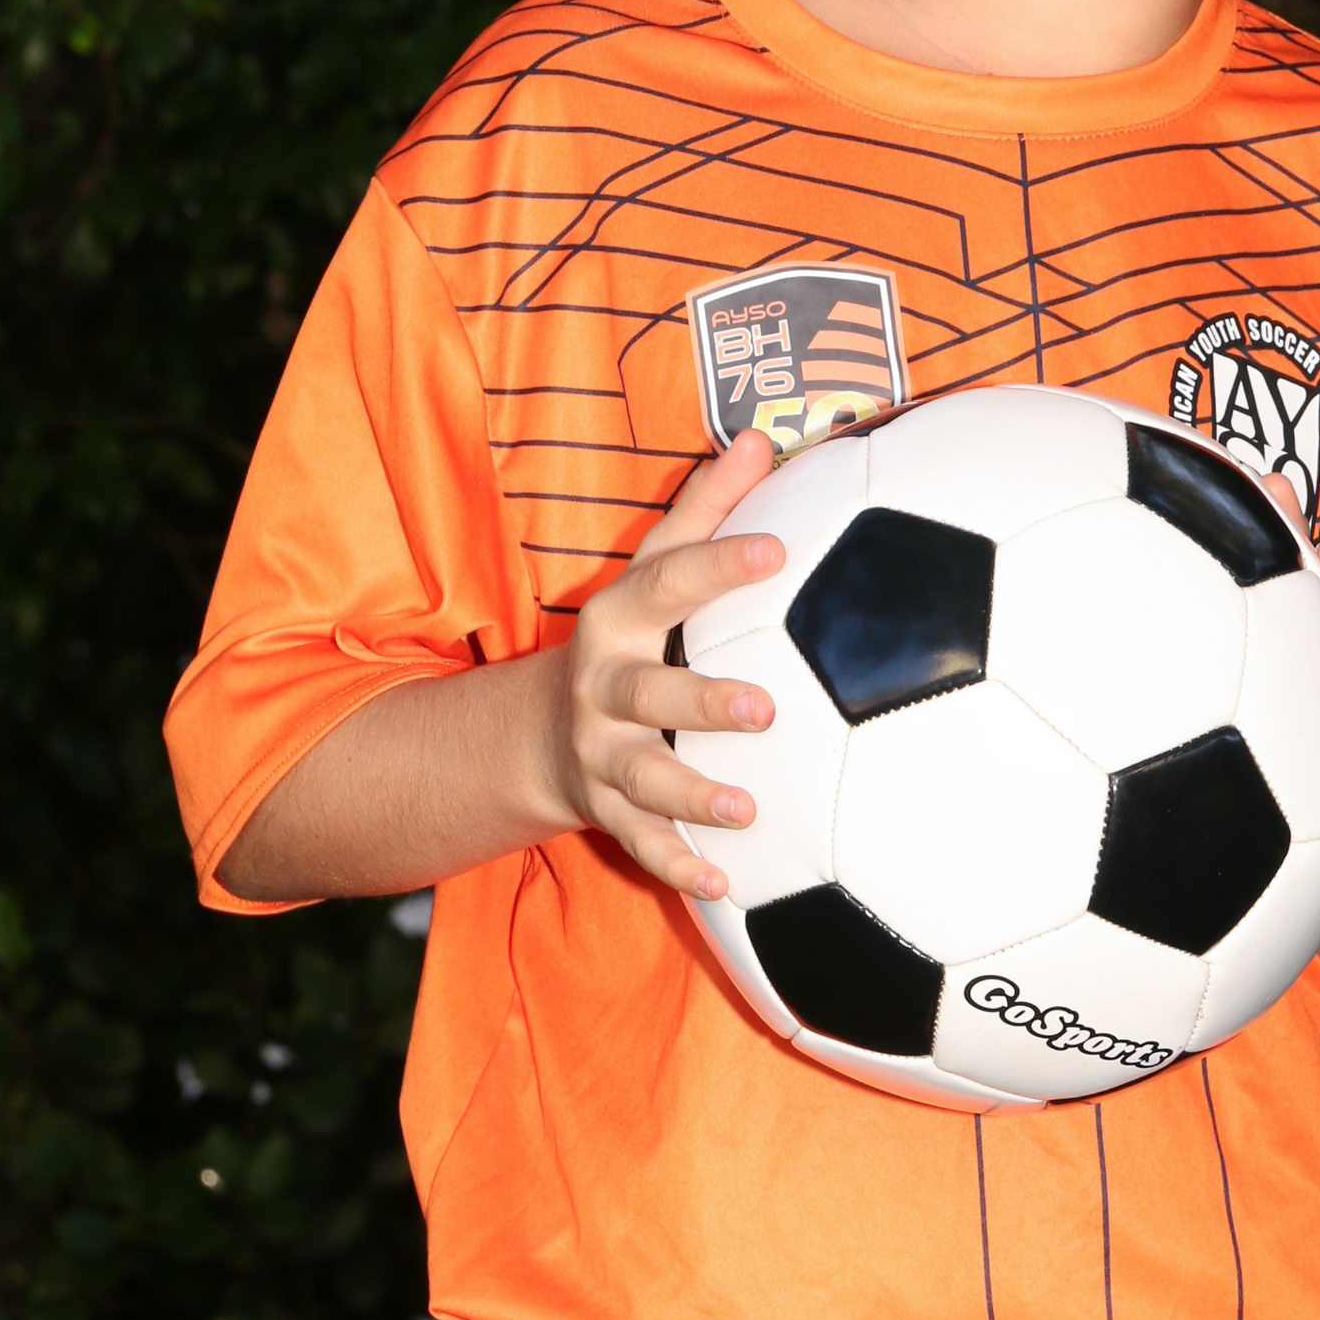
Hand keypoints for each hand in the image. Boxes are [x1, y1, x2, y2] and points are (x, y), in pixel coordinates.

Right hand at [557, 429, 782, 900]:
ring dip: (693, 799)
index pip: (668, 582)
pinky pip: (640, 846)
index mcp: (620, 619)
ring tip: (747, 811)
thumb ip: (707, 510)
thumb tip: (764, 436)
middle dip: (702, 702)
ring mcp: (601, 755)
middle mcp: (603, 688)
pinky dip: (677, 866)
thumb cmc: (630, 636)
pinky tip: (723, 884)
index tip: (777, 549)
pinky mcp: (605, 811)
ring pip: (643, 780)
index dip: (718, 564)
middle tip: (766, 710)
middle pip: (647, 695)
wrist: (541, 731)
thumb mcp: (652, 569)